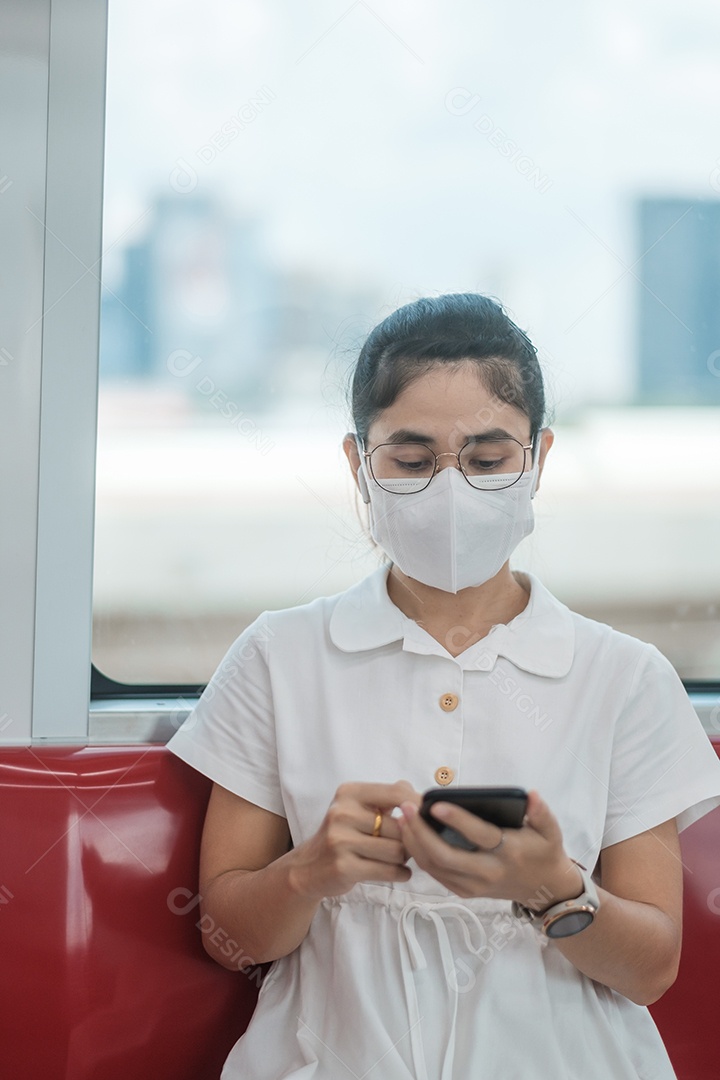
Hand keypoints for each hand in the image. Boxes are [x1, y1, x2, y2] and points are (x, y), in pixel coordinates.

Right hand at [288, 780, 418, 899]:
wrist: (308, 867)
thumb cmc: (343, 835)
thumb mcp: (357, 808)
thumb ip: (387, 798)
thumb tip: (419, 796)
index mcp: (349, 793)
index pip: (396, 793)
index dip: (418, 805)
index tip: (428, 816)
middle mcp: (342, 812)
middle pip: (400, 826)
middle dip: (408, 839)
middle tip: (405, 846)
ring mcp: (341, 840)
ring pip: (397, 850)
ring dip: (404, 858)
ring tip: (399, 859)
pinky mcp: (344, 866)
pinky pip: (388, 871)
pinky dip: (400, 873)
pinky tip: (399, 872)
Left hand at [397, 789, 582, 905]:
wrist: (544, 890)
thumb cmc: (544, 852)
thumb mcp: (550, 831)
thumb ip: (541, 812)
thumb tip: (530, 795)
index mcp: (509, 853)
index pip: (479, 836)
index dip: (457, 820)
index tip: (435, 805)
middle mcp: (488, 872)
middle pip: (446, 856)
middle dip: (420, 832)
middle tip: (404, 808)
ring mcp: (474, 885)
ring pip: (435, 867)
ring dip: (414, 842)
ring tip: (401, 818)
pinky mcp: (465, 892)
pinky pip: (436, 874)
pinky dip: (419, 855)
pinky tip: (409, 835)